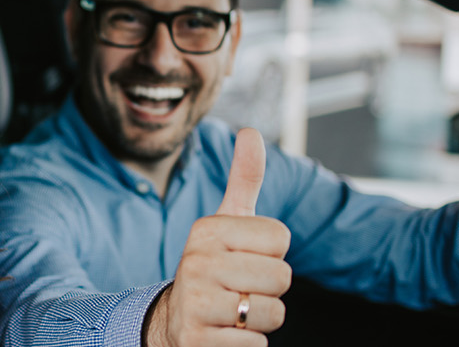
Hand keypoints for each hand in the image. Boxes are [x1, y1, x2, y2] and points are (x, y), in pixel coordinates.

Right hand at [146, 129, 291, 346]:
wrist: (175, 322)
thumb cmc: (214, 267)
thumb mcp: (226, 224)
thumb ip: (244, 180)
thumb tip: (251, 132)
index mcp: (208, 230)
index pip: (281, 238)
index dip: (271, 253)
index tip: (244, 258)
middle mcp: (197, 262)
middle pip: (282, 277)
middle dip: (269, 290)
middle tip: (241, 289)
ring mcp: (196, 303)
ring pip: (273, 312)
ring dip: (260, 319)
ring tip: (234, 312)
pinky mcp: (198, 342)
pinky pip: (257, 345)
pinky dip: (247, 344)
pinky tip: (224, 334)